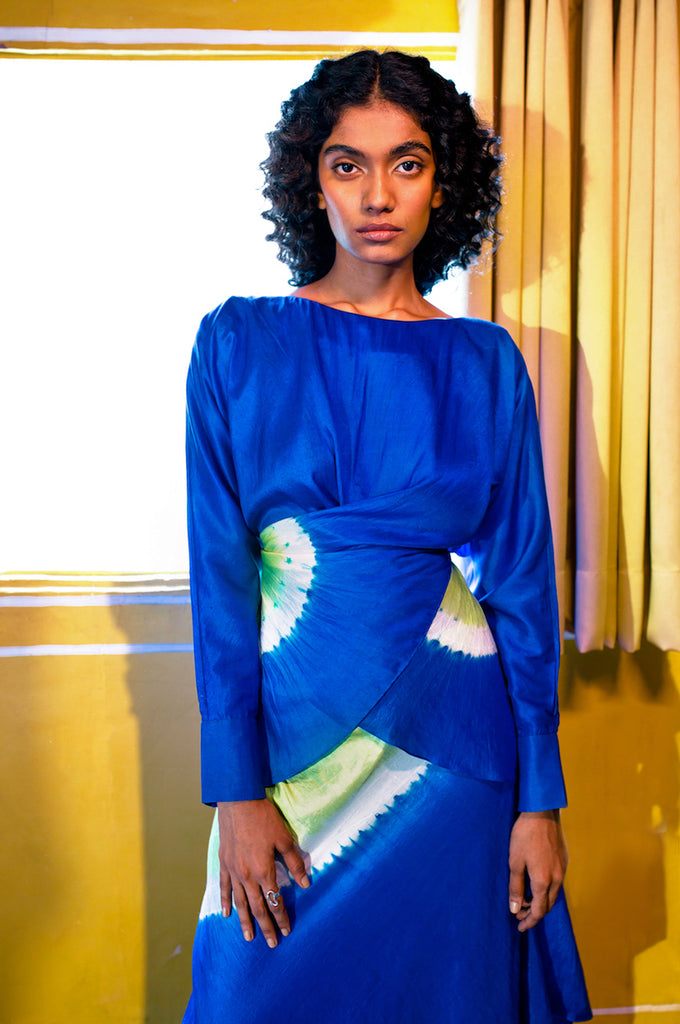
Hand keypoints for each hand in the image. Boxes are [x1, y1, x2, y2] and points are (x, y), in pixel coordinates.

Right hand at [217, 798, 309, 947]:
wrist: (238, 801)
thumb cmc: (264, 818)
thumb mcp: (284, 838)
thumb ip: (295, 863)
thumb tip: (306, 884)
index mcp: (264, 871)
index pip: (274, 901)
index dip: (281, 917)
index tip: (287, 930)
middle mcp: (246, 876)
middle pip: (257, 907)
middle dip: (265, 926)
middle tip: (271, 944)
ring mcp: (233, 870)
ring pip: (240, 902)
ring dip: (244, 921)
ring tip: (248, 938)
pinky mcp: (223, 863)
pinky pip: (224, 887)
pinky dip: (226, 901)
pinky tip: (227, 914)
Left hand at [508, 809, 567, 931]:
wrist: (542, 812)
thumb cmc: (524, 835)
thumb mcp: (514, 862)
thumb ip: (515, 887)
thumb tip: (515, 909)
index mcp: (543, 881)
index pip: (539, 911)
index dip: (529, 921)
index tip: (520, 927)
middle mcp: (557, 878)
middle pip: (548, 905)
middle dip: (534, 913)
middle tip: (519, 913)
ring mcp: (562, 869)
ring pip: (553, 894)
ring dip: (541, 901)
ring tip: (526, 899)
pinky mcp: (564, 860)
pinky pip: (557, 882)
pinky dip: (547, 889)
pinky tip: (536, 883)